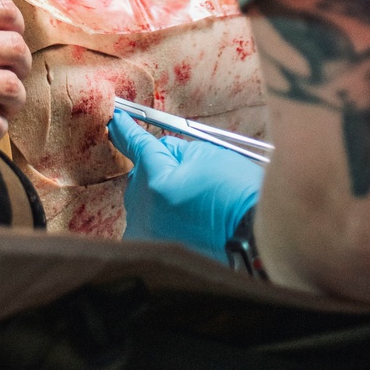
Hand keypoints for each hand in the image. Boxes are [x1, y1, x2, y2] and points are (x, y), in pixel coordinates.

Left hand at [108, 108, 262, 262]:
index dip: (126, 130)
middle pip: (138, 177)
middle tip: (184, 173)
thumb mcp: (207, 155)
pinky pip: (145, 224)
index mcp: (157, 181)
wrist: (254, 237)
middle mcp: (145, 210)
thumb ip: (175, 150)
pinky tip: (179, 216)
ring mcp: (148, 233)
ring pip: (141, 201)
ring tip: (189, 200)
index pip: (136, 146)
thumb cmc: (237, 193)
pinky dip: (158, 216)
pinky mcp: (154, 250)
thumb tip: (160, 151)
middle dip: (153, 169)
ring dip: (156, 194)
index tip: (116, 119)